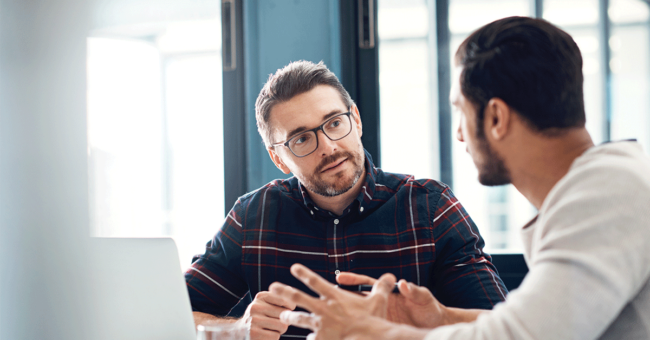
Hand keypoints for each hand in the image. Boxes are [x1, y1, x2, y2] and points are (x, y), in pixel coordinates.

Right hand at [235, 291, 295, 339]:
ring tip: (269, 329)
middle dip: (284, 321)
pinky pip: (276, 337)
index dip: (290, 308)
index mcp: (260, 297)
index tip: (284, 311)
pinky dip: (274, 338)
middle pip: (285, 314)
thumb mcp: (265, 304)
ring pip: (282, 326)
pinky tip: (265, 336)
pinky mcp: (253, 334)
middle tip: (274, 323)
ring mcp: (253, 320)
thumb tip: (291, 292)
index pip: (285, 300)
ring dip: (279, 331)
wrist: (240, 332)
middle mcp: (255, 306)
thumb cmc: (259, 317)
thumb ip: (279, 298)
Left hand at [268, 263, 397, 339]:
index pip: (315, 281)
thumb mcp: (378, 301)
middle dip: (284, 292)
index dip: (303, 273)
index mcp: (334, 297)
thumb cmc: (373, 320)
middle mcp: (323, 309)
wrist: (368, 338)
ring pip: (299, 319)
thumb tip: (391, 276)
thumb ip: (382, 287)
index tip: (293, 268)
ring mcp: (320, 325)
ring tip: (282, 318)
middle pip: (298, 297)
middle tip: (272, 287)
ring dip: (289, 318)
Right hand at [336, 272, 447, 327]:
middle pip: (356, 299)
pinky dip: (355, 331)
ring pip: (358, 316)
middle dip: (340, 297)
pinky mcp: (381, 329)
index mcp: (388, 293)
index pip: (367, 284)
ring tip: (326, 318)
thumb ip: (414, 291)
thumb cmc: (431, 309)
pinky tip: (341, 334)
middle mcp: (381, 305)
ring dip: (345, 315)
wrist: (436, 327)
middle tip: (325, 296)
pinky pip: (367, 329)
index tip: (340, 278)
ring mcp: (380, 318)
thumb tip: (404, 284)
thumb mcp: (424, 298)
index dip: (353, 280)